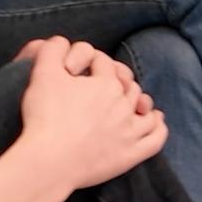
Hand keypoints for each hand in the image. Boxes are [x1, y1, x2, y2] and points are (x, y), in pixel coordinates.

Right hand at [13, 37, 165, 191]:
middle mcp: (123, 105)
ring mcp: (130, 131)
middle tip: (104, 86)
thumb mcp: (42, 74)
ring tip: (135, 103)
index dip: (93, 63)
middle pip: (127, 86)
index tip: (82, 69)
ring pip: (145, 111)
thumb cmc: (44, 117)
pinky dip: (159, 127)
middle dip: (118, 81)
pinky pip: (156, 139)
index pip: (104, 63)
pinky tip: (155, 122)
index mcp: (106, 83)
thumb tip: (61, 41)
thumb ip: (52, 50)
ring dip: (141, 102)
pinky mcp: (130, 155)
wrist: (48, 161)